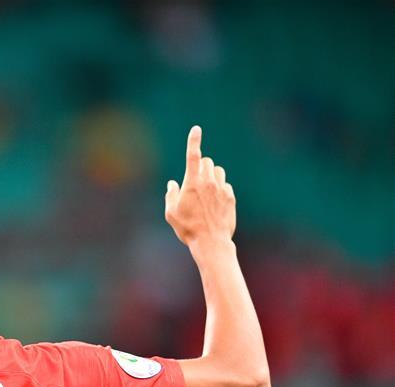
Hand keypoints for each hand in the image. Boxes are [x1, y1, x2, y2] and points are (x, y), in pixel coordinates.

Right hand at [164, 126, 235, 246]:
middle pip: (207, 161)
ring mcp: (221, 189)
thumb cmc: (188, 228)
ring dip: (211, 175)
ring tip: (205, 191)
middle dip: (200, 166)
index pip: (193, 156)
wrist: (211, 242)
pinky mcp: (230, 196)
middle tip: (195, 180)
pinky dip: (219, 188)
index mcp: (192, 183)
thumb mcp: (171, 213)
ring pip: (217, 170)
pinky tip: (214, 203)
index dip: (193, 141)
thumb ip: (170, 194)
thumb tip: (173, 184)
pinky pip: (225, 184)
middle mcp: (208, 182)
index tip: (196, 129)